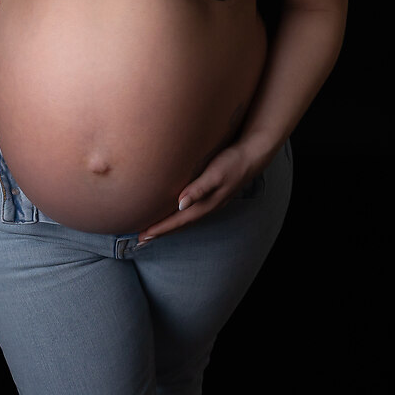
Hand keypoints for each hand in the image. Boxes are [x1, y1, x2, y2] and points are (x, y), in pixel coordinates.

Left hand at [136, 141, 265, 242]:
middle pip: (181, 224)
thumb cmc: (232, 162)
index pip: (178, 220)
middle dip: (162, 232)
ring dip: (171, 226)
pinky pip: (192, 212)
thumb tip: (180, 205)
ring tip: (156, 230)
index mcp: (206, 204)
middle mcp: (208, 207)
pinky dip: (180, 217)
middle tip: (142, 239)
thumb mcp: (215, 174)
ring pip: (186, 219)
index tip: (143, 236)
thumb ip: (198, 189)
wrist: (252, 156)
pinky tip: (177, 213)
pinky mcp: (213, 195)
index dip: (161, 228)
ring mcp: (212, 202)